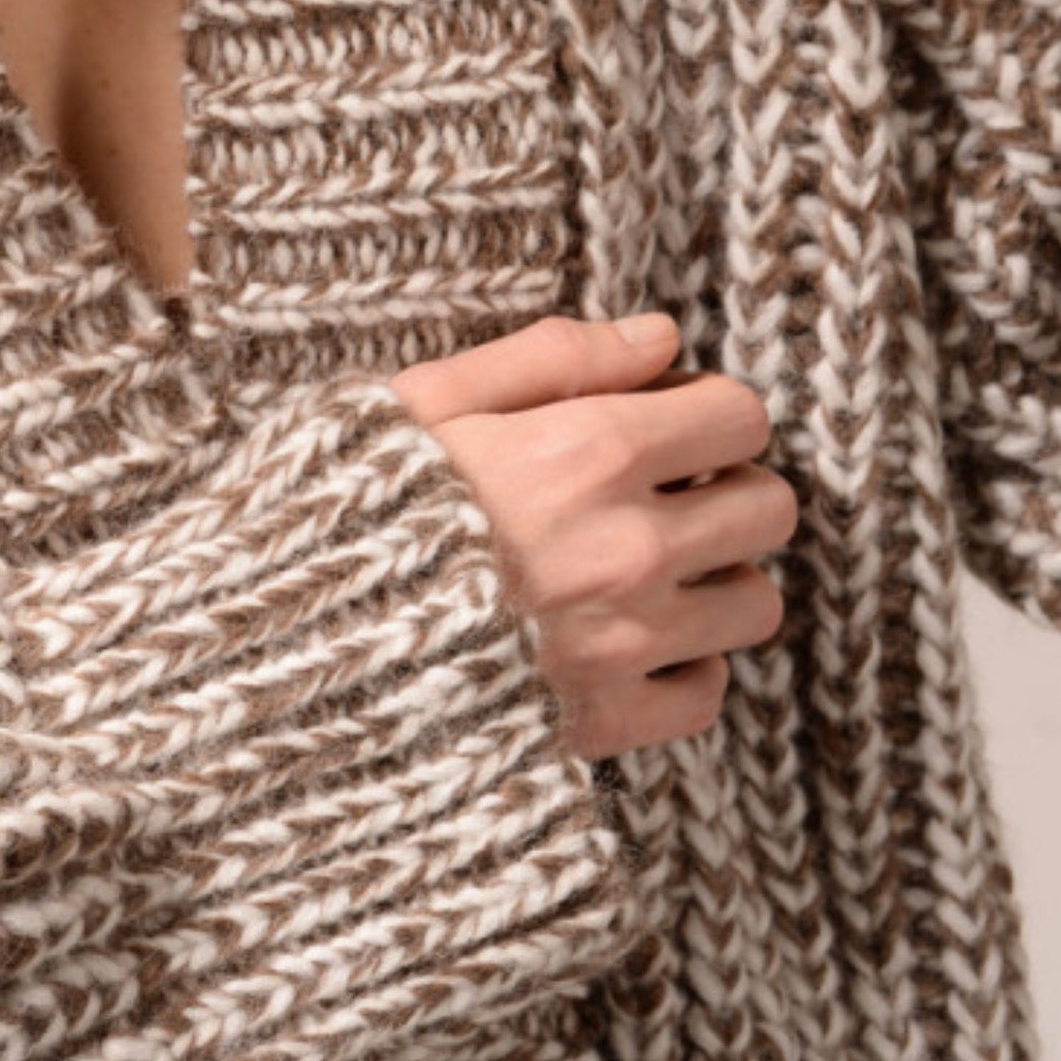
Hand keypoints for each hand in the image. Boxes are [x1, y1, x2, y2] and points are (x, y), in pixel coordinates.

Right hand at [391, 313, 796, 762]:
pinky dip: (681, 670)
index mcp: (589, 452)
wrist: (291, 644)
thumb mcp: (431, 399)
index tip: (667, 426)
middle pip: (769, 510)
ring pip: (755, 606)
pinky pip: (706, 694)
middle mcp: (626, 548)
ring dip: (714, 583)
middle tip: (668, 498)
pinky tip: (627, 645)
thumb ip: (553, 355)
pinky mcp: (603, 723)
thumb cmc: (351, 503)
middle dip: (727, 493)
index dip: (710, 412)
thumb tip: (662, 336)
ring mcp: (621, 643)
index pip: (740, 417)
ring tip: (646, 573)